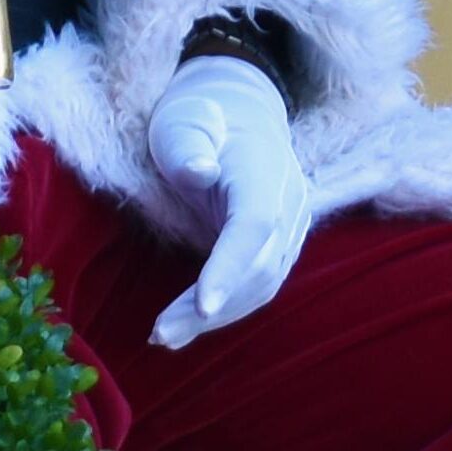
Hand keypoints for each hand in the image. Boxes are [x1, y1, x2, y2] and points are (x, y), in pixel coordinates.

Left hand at [141, 55, 309, 347]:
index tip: (203, 306)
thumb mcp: (182, 121)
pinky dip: (228, 308)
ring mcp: (292, 227)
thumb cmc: (200, 117)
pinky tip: (188, 325)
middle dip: (212, 307)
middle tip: (160, 334)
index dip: (230, 268)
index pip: (254, 226)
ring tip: (165, 336)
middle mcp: (289, 202)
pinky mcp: (282, 246)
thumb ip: (186, 146)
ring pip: (262, 285)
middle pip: (258, 267)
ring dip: (217, 317)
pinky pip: (260, 285)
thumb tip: (198, 173)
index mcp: (265, 169)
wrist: (240, 114)